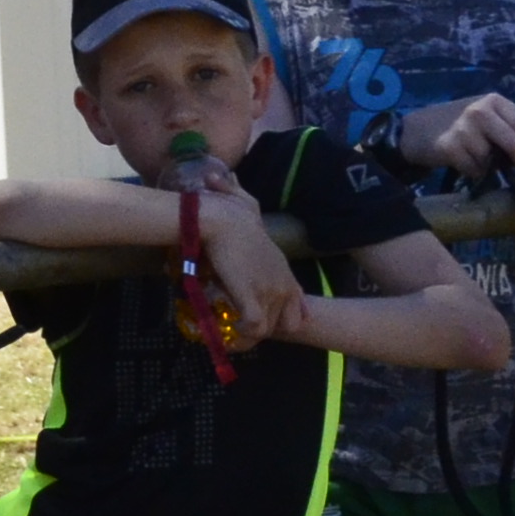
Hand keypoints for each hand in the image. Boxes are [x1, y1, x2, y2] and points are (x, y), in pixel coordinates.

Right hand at [192, 189, 304, 346]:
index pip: (297, 304)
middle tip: (240, 327)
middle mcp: (282, 283)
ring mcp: (270, 292)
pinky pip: (253, 329)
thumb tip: (217, 180)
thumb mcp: (243, 203)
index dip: (280, 315)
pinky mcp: (253, 300)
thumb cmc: (229, 210)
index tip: (258, 317)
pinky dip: (242, 335)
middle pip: (286, 322)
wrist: (221, 219)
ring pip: (267, 329)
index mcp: (282, 268)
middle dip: (264, 329)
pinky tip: (228, 333)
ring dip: (249, 335)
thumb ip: (238, 193)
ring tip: (230, 333)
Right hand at [398, 92, 514, 186]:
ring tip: (482, 164)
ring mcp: (463, 128)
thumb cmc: (457, 124)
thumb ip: (506, 126)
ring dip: (492, 169)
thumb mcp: (484, 115)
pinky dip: (474, 173)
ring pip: (493, 159)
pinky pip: (474, 169)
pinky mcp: (450, 146)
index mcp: (494, 101)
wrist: (415, 130)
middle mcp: (480, 110)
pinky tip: (465, 165)